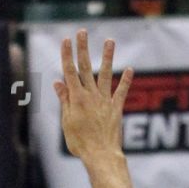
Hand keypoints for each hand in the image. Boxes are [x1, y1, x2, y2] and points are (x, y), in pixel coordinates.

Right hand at [53, 30, 133, 164]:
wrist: (101, 155)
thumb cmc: (80, 143)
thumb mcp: (67, 123)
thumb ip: (64, 101)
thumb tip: (58, 83)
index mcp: (76, 99)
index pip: (70, 72)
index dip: (67, 55)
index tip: (66, 40)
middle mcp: (91, 96)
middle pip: (86, 68)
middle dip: (83, 49)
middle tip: (82, 32)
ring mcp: (104, 100)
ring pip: (105, 74)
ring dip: (107, 57)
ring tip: (110, 41)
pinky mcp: (116, 108)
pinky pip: (121, 91)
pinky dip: (125, 80)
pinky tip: (129, 69)